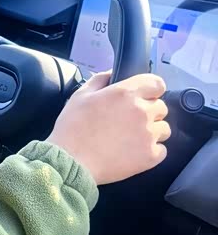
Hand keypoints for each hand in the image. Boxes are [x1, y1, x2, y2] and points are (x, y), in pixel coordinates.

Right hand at [46, 71, 169, 185]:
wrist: (71, 161)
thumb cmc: (73, 128)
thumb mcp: (81, 95)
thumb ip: (100, 79)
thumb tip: (112, 74)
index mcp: (126, 93)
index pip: (157, 84)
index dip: (150, 89)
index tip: (143, 96)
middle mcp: (142, 111)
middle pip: (161, 107)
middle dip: (149, 112)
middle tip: (129, 121)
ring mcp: (148, 135)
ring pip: (164, 128)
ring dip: (152, 131)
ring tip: (132, 138)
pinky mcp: (150, 156)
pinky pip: (162, 150)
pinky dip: (151, 151)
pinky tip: (133, 152)